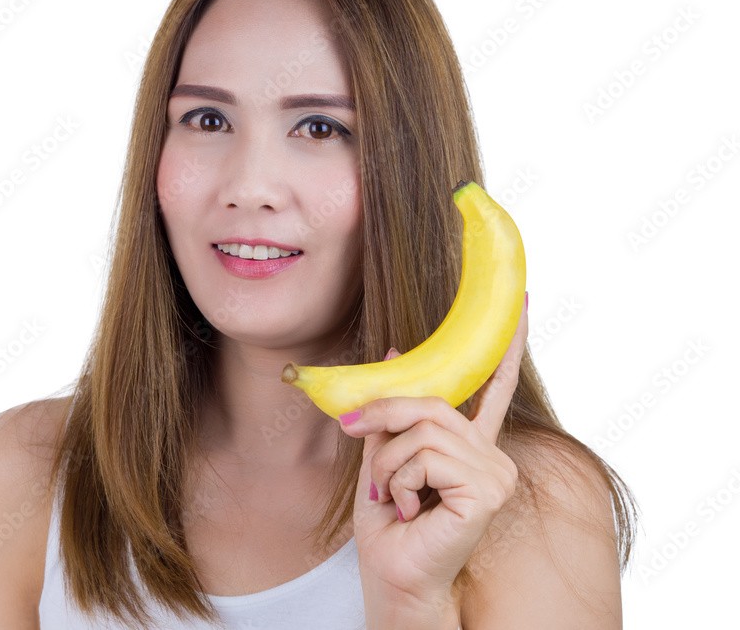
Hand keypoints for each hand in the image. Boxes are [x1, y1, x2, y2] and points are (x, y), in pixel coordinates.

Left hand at [340, 293, 527, 627]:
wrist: (393, 577)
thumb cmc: (389, 524)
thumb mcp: (383, 453)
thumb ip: (394, 409)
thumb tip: (399, 350)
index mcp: (471, 446)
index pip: (496, 387)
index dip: (509, 346)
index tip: (525, 302)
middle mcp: (492, 455)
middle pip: (432, 402)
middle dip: (383, 416)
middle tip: (354, 433)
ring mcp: (496, 472)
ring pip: (422, 429)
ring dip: (387, 461)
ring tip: (392, 495)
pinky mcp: (487, 488)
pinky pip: (426, 456)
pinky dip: (400, 479)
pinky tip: (410, 509)